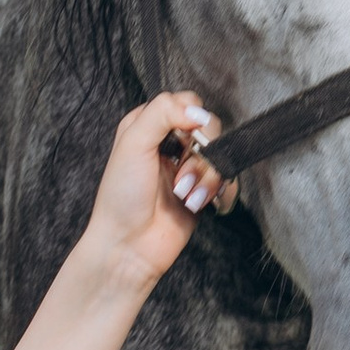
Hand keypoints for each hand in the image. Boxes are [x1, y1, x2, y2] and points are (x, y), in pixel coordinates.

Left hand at [82, 91, 230, 289]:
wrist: (129, 246)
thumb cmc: (121, 197)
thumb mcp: (133, 143)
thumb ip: (163, 113)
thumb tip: (199, 110)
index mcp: (148, 125)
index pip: (186, 103)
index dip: (193, 117)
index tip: (187, 135)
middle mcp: (169, 144)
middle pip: (209, 129)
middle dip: (201, 153)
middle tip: (181, 175)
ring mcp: (187, 168)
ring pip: (220, 157)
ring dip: (206, 178)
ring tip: (185, 196)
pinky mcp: (201, 192)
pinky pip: (228, 182)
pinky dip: (219, 193)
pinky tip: (199, 204)